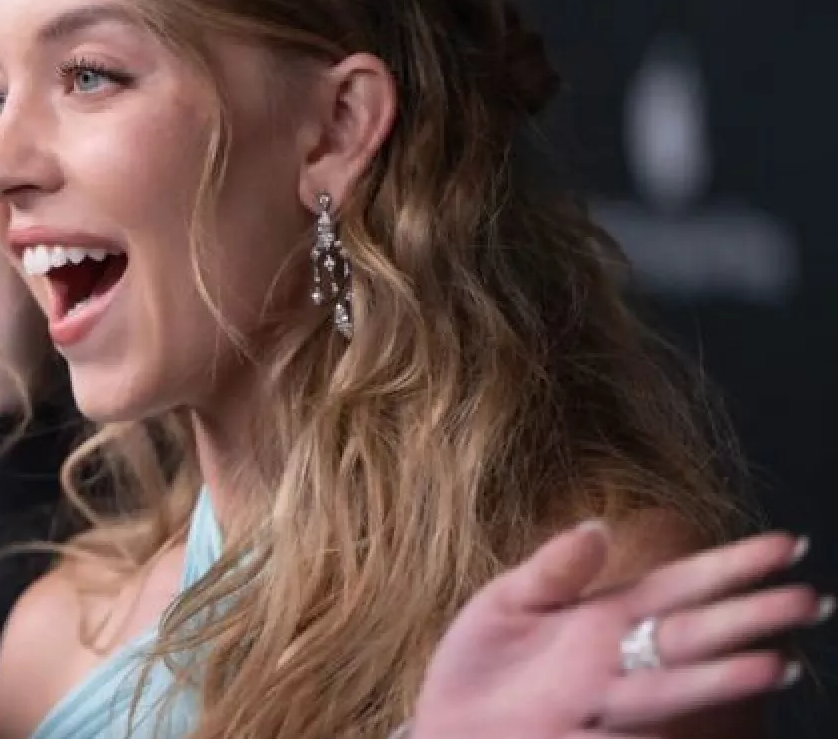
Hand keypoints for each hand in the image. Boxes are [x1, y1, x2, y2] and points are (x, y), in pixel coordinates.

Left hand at [408, 522, 824, 738]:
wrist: (444, 726)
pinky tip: (701, 730)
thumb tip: (597, 526)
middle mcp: (619, 662)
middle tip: (813, 600)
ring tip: (775, 665)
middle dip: (751, 619)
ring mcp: (604, 705)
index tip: (788, 545)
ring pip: (672, 688)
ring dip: (722, 678)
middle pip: (693, 635)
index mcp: (607, 617)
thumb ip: (552, 569)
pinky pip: (633, 738)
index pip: (680, 586)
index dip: (731, 567)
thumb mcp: (506, 602)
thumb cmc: (481, 663)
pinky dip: (656, 738)